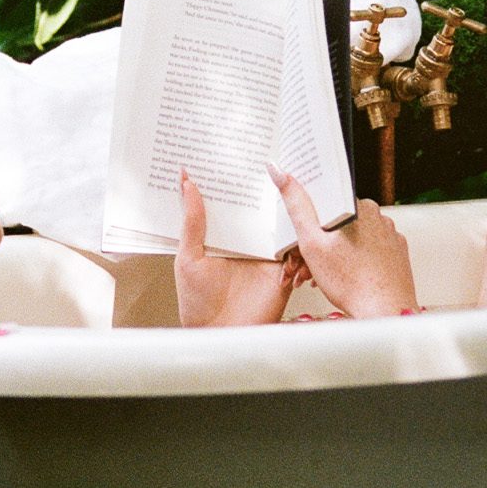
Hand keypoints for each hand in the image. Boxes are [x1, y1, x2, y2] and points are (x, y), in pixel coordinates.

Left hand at [175, 171, 301, 327]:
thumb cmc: (197, 305)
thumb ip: (192, 221)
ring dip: (287, 206)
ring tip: (291, 180)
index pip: (230, 201)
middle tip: (269, 156)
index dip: (231, 179)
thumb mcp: (188, 258)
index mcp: (222, 235)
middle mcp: (246, 242)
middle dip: (265, 186)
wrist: (220, 337)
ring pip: (282, 222)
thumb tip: (186, 182)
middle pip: (260, 208)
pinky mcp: (283, 269)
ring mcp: (266, 254)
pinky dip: (300, 235)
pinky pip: (297, 246)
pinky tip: (298, 220)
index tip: (232, 150)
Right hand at [268, 164, 417, 317]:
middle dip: (320, 241)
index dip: (308, 219)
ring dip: (336, 252)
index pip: (325, 201)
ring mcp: (389, 234)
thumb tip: (280, 172)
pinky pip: (370, 249)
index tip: (301, 235)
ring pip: (353, 237)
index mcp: (356, 205)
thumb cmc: (350, 281)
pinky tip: (346, 276)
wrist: (384, 311)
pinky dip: (355, 260)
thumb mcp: (311, 242)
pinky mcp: (396, 252)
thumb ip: (296, 205)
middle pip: (337, 222)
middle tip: (307, 265)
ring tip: (325, 276)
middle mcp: (377, 215)